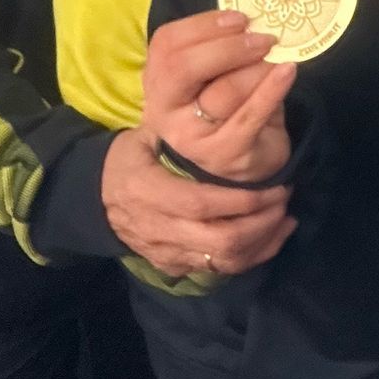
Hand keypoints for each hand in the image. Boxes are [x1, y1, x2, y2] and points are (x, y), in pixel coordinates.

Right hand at [100, 128, 295, 278]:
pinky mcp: (173, 266)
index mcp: (147, 191)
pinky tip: (273, 237)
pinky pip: (218, 270)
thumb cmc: (129, 158)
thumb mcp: (147, 135)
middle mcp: (156, 229)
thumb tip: (234, 109)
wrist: (94, 198)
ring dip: (261, 241)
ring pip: (222, 261)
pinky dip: (251, 256)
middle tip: (284, 198)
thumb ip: (182, 133)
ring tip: (285, 217)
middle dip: (260, 223)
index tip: (275, 185)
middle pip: (218, 240)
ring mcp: (164, 252)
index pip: (200, 204)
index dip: (242, 200)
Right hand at [140, 11, 295, 184]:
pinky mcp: (225, 154)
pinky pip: (250, 115)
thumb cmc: (230, 109)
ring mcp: (192, 137)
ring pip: (223, 91)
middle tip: (263, 39)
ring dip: (256, 68)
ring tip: (278, 56)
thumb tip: (252, 21)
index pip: (166, 44)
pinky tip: (288, 71)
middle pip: (183, 68)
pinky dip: (272, 89)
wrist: (245, 164)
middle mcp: (165, 112)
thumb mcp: (216, 77)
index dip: (203, 25)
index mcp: (159, 82)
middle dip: (226, 47)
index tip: (240, 18)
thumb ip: (222, 50)